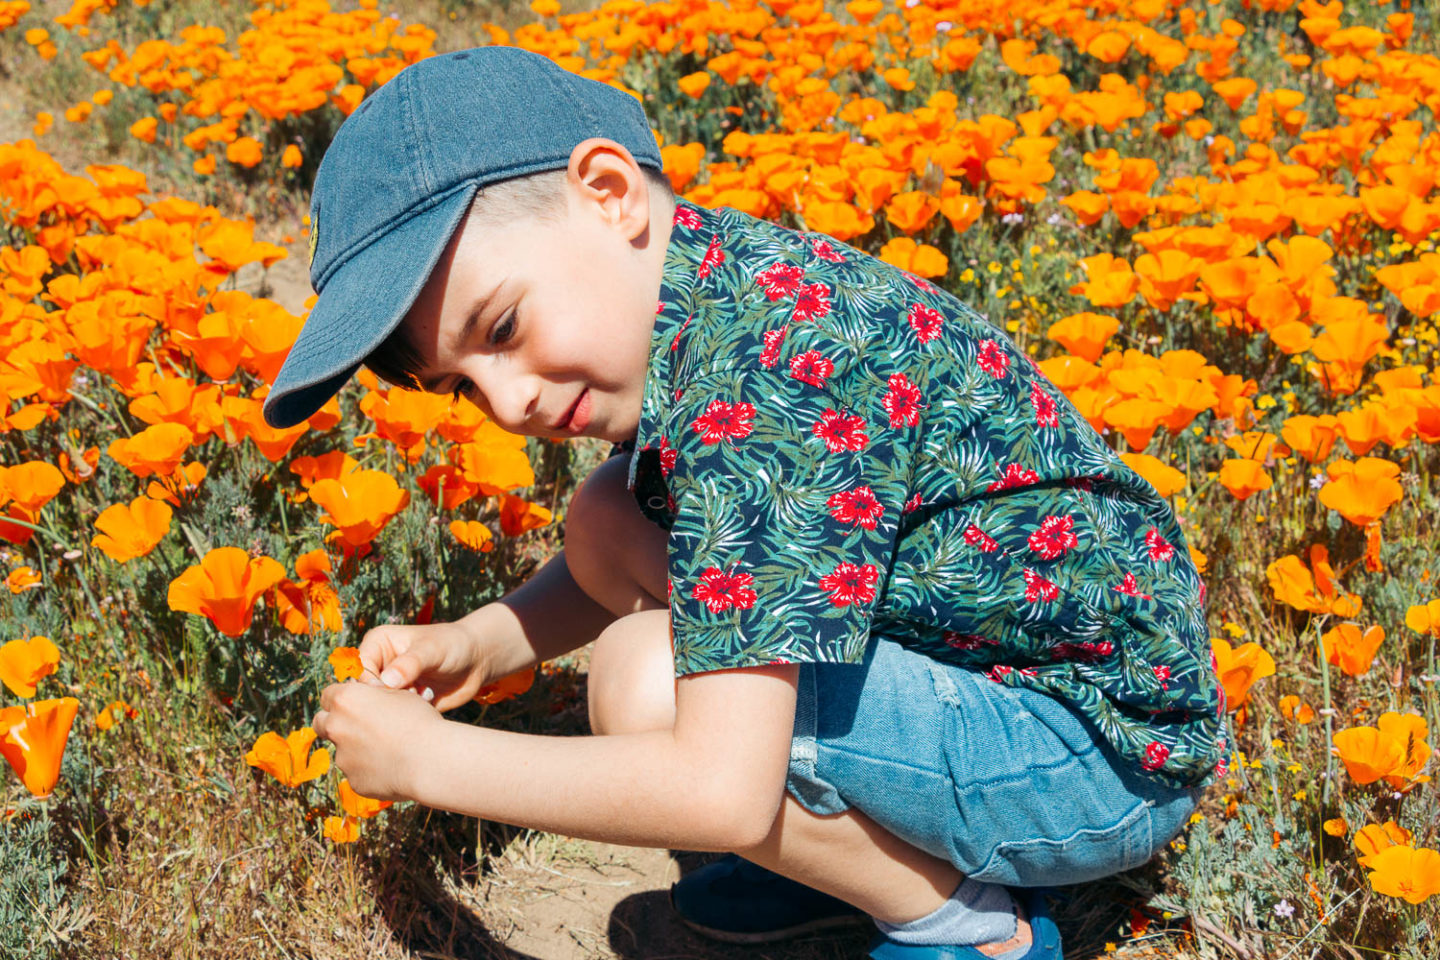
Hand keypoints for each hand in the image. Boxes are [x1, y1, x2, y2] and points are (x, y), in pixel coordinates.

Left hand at [313, 681, 442, 801]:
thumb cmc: (419, 721)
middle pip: (321, 722)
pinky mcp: (353, 781)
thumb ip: (375, 695)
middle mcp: (336, 727)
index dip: (342, 698)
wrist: (430, 760)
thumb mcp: (400, 694)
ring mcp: (342, 757)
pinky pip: (357, 772)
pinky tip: (392, 766)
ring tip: (388, 749)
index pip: (328, 695)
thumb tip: (369, 696)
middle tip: (359, 724)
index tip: (357, 702)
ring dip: (356, 748)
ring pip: (341, 750)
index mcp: (346, 700)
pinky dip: (369, 769)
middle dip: (334, 722)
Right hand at [358, 620, 488, 710]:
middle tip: (410, 699)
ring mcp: (388, 685)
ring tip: (421, 700)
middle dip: (383, 700)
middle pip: (363, 691)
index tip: (395, 692)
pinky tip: (425, 707)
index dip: (372, 685)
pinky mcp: (400, 702)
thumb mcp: (432, 650)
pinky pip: (392, 717)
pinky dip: (405, 718)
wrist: (476, 661)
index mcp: (376, 644)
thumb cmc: (454, 645)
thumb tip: (386, 682)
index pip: (358, 669)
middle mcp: (378, 665)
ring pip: (377, 707)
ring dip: (396, 710)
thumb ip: (410, 663)